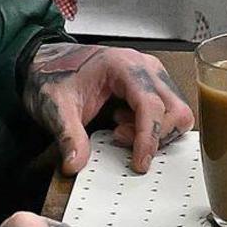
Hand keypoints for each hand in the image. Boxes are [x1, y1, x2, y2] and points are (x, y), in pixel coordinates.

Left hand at [23, 42, 192, 173]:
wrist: (49, 63)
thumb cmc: (55, 75)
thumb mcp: (55, 107)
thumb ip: (68, 136)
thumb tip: (76, 164)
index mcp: (124, 65)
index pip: (151, 104)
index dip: (148, 137)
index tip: (139, 162)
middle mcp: (145, 67)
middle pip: (175, 109)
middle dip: (153, 135)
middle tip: (119, 137)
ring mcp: (152, 75)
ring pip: (177, 112)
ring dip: (154, 131)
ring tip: (120, 129)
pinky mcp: (153, 85)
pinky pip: (169, 112)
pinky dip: (152, 127)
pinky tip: (124, 124)